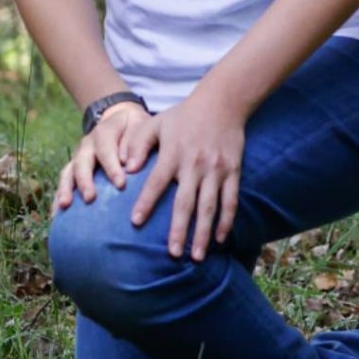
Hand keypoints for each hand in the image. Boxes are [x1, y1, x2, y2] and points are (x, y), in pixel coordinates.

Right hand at [55, 101, 161, 211]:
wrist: (123, 122)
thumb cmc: (136, 129)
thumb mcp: (141, 127)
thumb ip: (136, 143)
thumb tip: (129, 166)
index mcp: (104, 132)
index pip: (105, 149)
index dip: (111, 167)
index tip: (120, 185)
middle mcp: (88, 144)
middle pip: (81, 162)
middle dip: (84, 181)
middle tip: (90, 198)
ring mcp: (79, 157)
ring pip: (68, 172)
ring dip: (65, 189)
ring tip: (64, 206)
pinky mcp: (75, 169)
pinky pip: (65, 182)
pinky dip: (59, 196)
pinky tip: (57, 213)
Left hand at [129, 85, 247, 261]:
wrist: (222, 102)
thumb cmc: (183, 116)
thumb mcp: (156, 123)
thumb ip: (137, 144)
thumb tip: (125, 168)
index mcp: (173, 153)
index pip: (157, 182)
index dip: (146, 202)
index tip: (135, 222)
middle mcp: (195, 164)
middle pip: (185, 202)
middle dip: (179, 230)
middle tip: (173, 254)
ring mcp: (216, 170)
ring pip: (210, 207)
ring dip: (203, 233)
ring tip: (197, 256)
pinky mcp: (233, 172)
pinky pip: (231, 201)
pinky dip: (226, 221)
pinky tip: (220, 239)